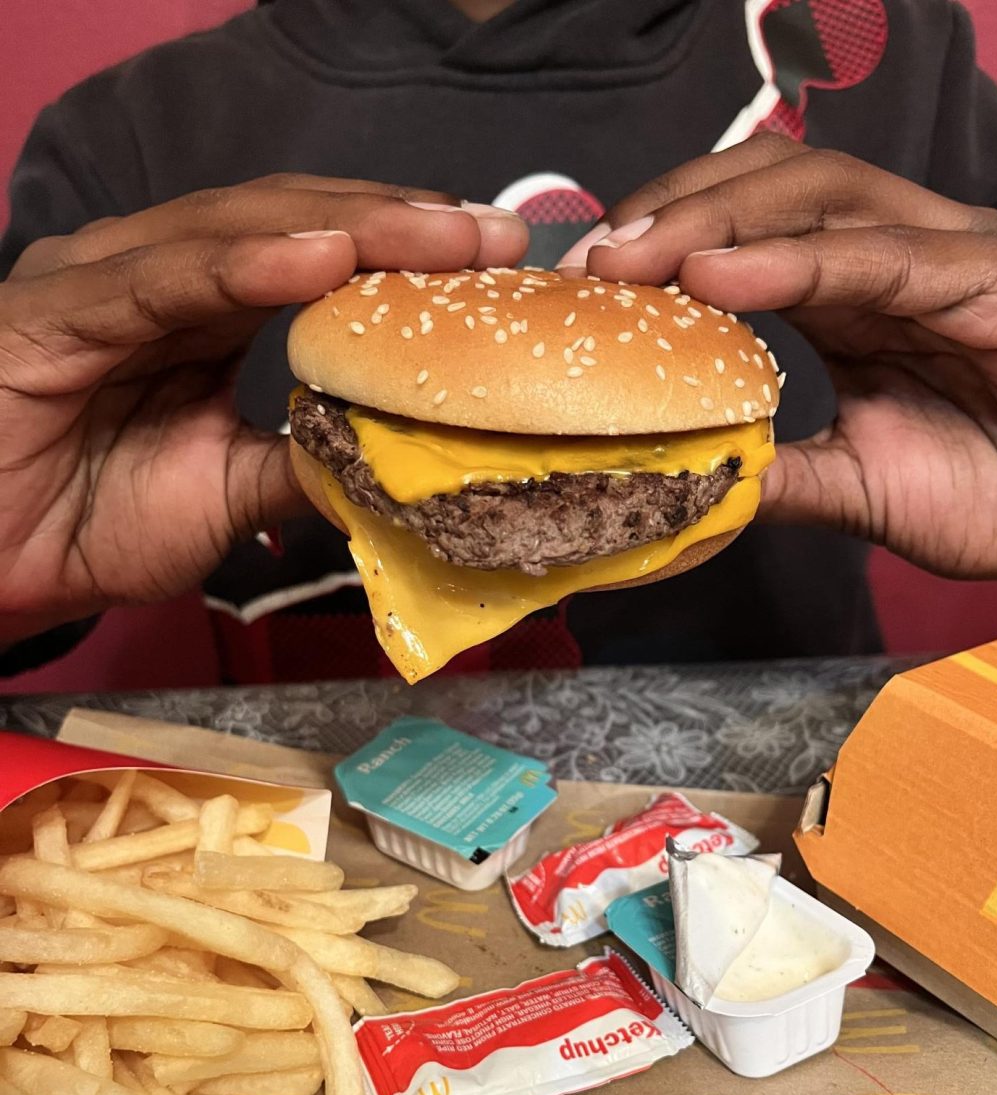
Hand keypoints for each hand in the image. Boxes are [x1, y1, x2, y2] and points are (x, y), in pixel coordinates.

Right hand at [0, 177, 527, 643]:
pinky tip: (321, 259)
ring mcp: (107, 280)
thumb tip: (404, 462)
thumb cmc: (90, 523)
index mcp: (206, 313)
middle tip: (494, 235)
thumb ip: (306, 465)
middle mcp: (161, 278)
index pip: (320, 261)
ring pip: (240, 232)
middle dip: (401, 227)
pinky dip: (243, 265)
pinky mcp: (56, 307)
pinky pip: (161, 279)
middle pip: (296, 227)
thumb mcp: (229, 495)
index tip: (499, 266)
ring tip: (437, 235)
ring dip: (346, 229)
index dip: (409, 257)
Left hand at [564, 136, 996, 590]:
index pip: (749, 233)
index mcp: (858, 298)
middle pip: (772, 190)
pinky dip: (799, 260)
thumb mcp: (859, 486)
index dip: (665, 245)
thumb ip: (783, 472)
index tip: (589, 286)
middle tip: (596, 262)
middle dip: (674, 212)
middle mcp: (899, 258)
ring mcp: (952, 256)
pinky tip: (722, 276)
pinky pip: (888, 256)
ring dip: (717, 220)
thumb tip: (695, 477)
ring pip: (823, 198)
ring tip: (637, 258)